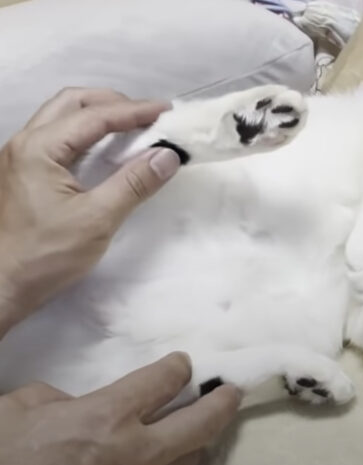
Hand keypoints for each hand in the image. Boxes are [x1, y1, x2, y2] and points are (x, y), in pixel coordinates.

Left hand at [0, 88, 180, 334]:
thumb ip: (134, 184)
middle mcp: (25, 143)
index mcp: (38, 149)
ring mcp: (21, 157)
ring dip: (100, 116)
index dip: (135, 111)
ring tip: (133, 130)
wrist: (3, 285)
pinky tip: (108, 150)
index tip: (167, 112)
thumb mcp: (97, 220)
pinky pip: (60, 137)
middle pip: (73, 103)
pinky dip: (88, 134)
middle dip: (114, 103)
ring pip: (63, 117)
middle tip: (149, 118)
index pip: (94, 116)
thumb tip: (169, 156)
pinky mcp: (25, 173)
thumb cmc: (45, 255)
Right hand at [0, 353, 239, 464]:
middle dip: (223, 402)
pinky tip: (168, 459)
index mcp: (108, 415)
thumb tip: (71, 403)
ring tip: (206, 424)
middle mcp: (136, 450)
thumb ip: (55, 398)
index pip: (166, 380)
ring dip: (203, 438)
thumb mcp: (18, 411)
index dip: (178, 366)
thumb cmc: (3, 463)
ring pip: (192, 458)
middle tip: (233, 391)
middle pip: (202, 422)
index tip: (182, 362)